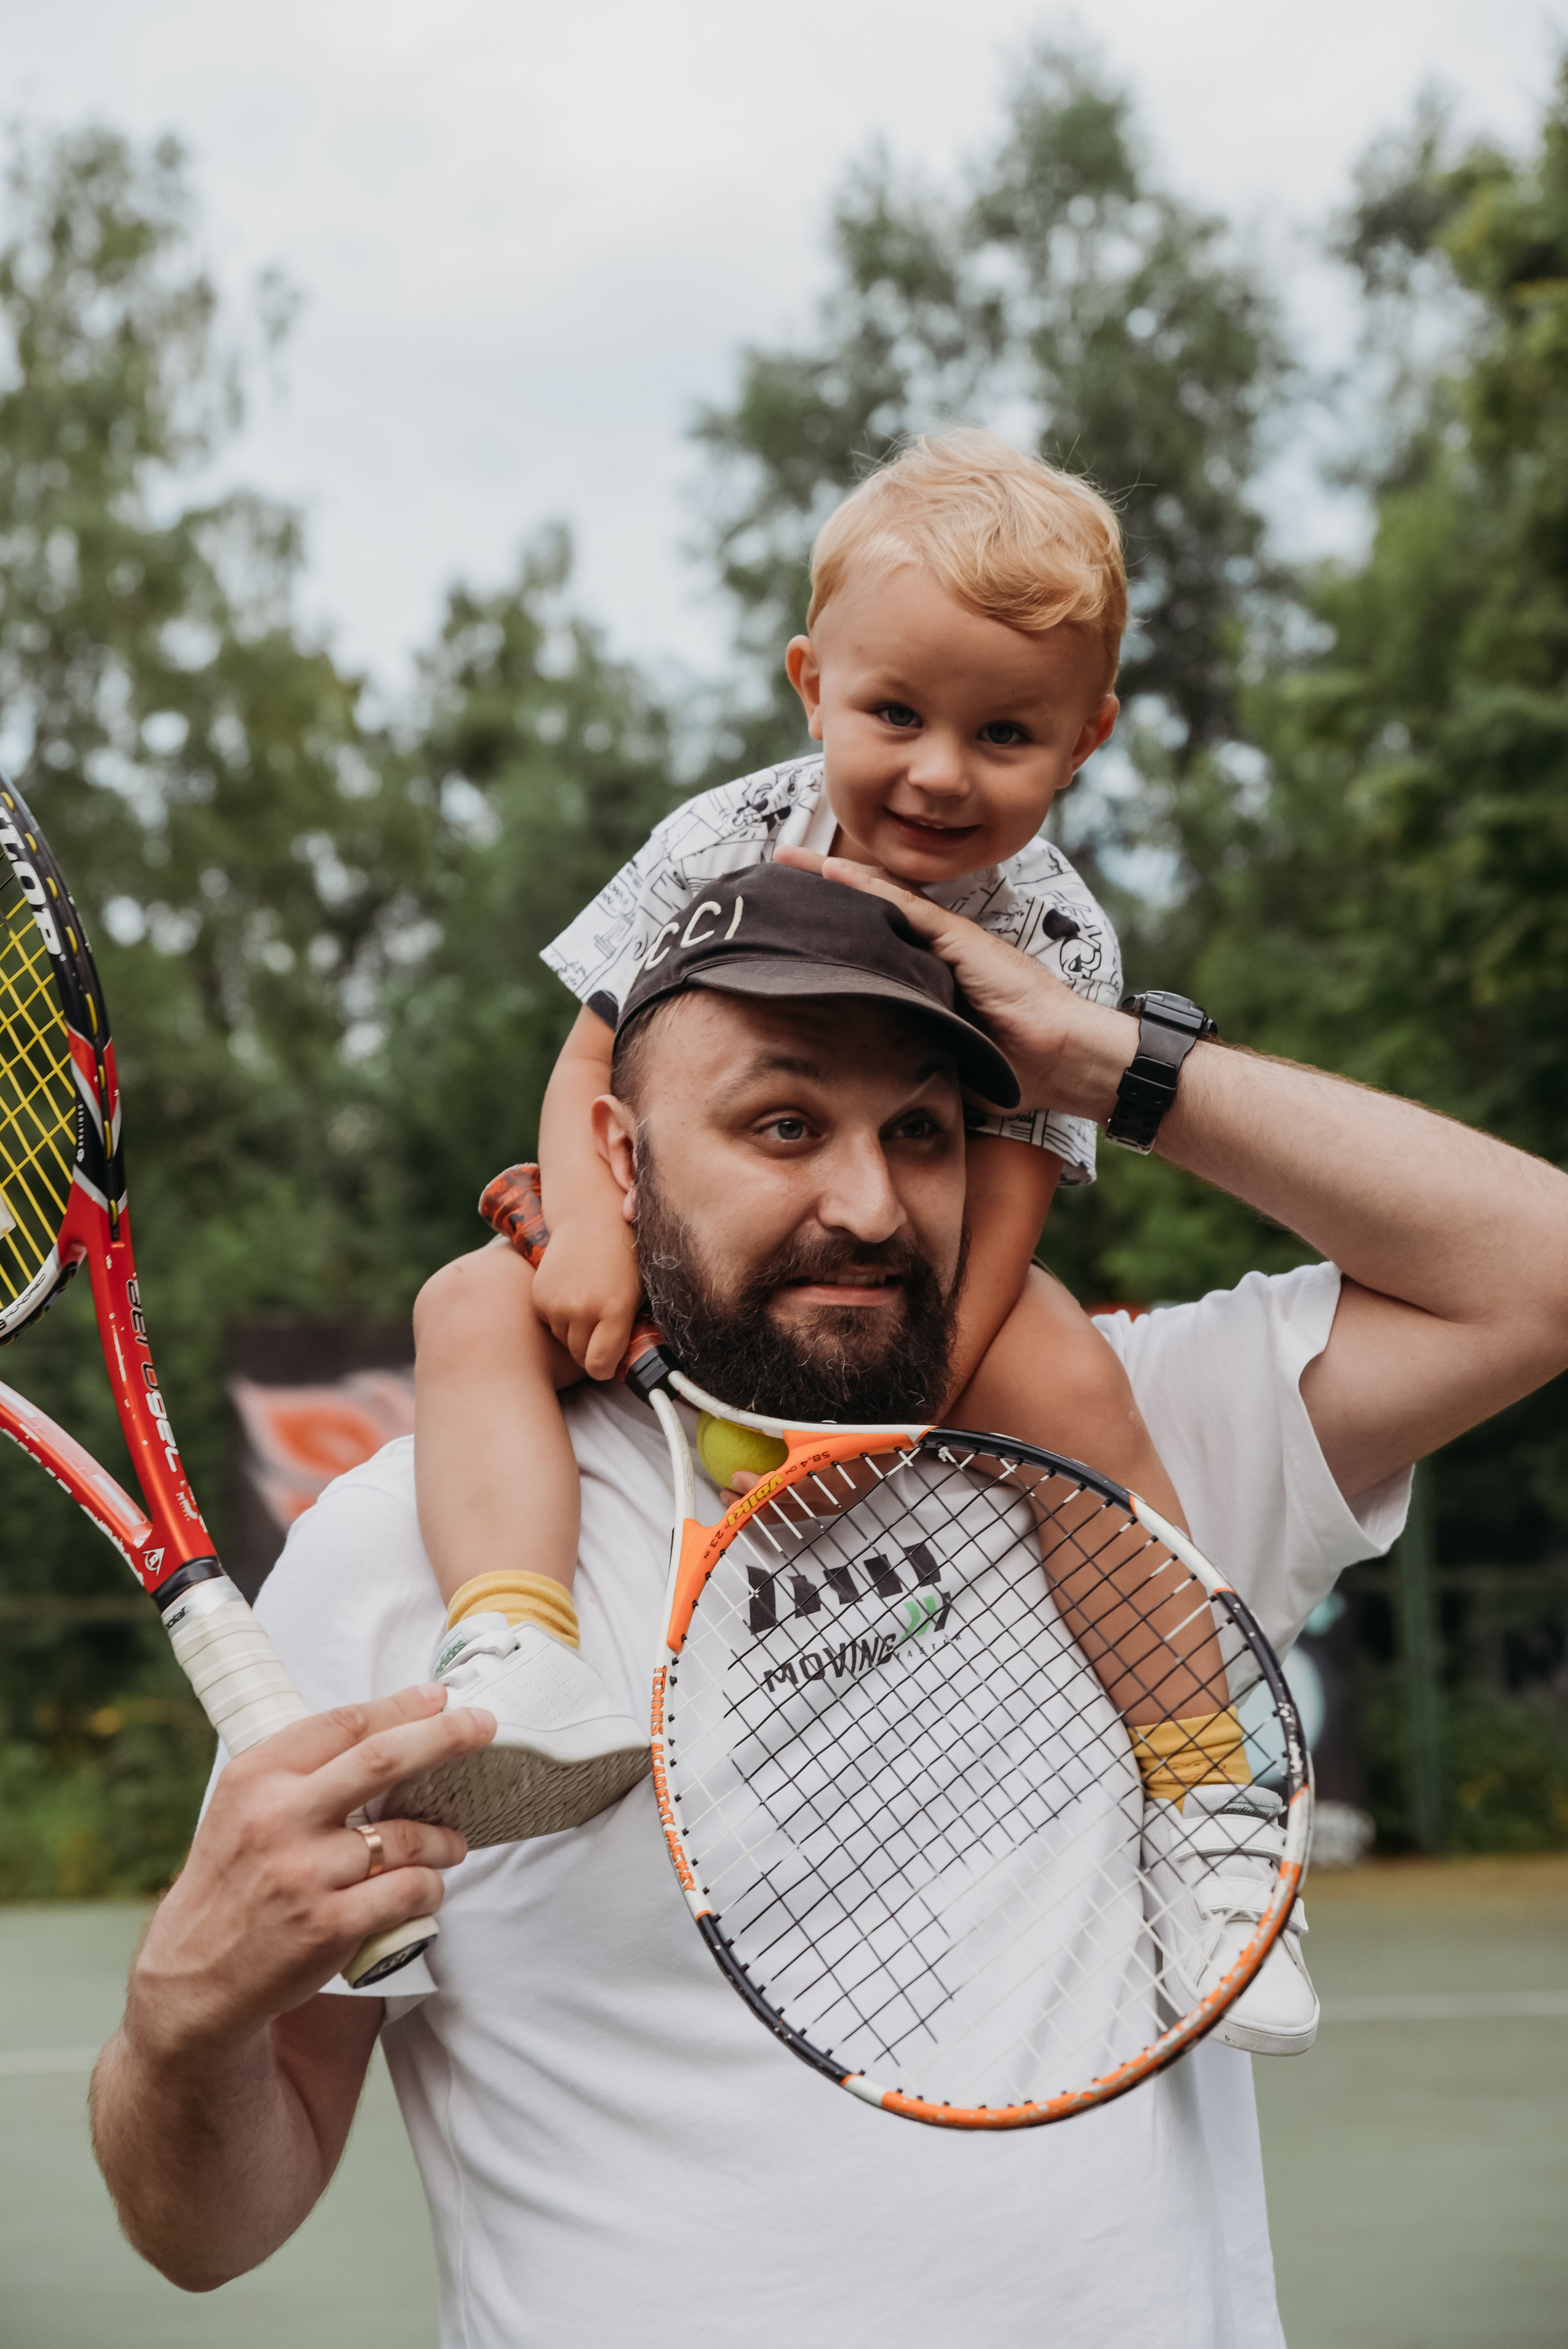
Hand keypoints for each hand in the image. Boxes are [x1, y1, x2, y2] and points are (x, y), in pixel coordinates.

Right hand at [125, 1685, 488, 2060]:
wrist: (194, 1976)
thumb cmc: (234, 1881)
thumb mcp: (244, 1807)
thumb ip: (302, 1770)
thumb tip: (388, 1727)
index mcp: (256, 1777)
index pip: (344, 1723)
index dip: (401, 1706)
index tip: (438, 1698)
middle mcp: (278, 1818)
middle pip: (383, 1759)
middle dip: (444, 1736)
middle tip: (481, 1726)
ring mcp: (304, 1874)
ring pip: (407, 1836)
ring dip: (444, 1837)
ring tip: (451, 1843)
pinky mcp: (328, 1926)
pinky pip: (408, 1891)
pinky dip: (429, 1886)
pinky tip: (424, 1887)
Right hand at [532, 1207, 642, 1378]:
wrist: (591, 1217)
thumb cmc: (623, 1256)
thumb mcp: (637, 1293)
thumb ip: (627, 1329)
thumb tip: (615, 1364)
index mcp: (614, 1310)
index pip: (600, 1366)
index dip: (605, 1369)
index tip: (608, 1362)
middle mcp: (582, 1309)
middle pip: (580, 1356)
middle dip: (591, 1350)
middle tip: (600, 1328)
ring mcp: (557, 1303)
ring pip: (563, 1340)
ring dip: (574, 1332)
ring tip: (587, 1303)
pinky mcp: (539, 1296)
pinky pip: (548, 1323)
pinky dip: (558, 1316)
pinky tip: (571, 1294)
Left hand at [775, 846, 1138, 1118]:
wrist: (1061, 1058)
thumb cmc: (1010, 1066)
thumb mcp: (940, 1057)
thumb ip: (904, 1052)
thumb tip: (858, 1077)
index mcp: (925, 977)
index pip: (869, 942)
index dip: (827, 928)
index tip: (783, 923)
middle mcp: (932, 951)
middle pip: (866, 912)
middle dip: (818, 893)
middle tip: (770, 875)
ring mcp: (946, 940)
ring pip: (879, 899)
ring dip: (831, 877)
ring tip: (786, 859)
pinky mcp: (959, 939)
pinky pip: (904, 906)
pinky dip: (867, 886)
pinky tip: (831, 870)